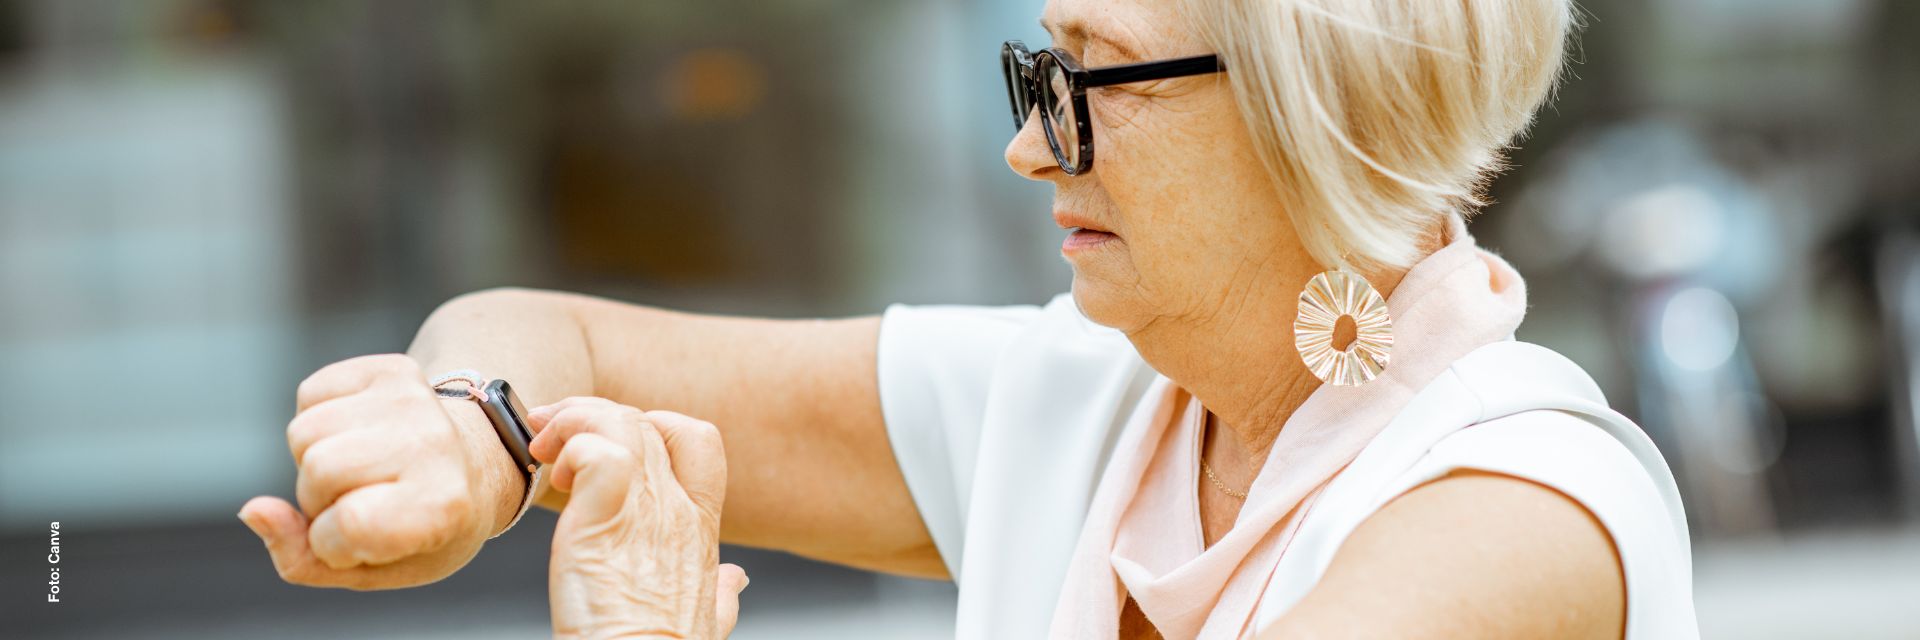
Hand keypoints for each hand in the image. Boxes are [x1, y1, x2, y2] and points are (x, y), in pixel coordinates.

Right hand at [238, 354, 518, 589]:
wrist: (473, 463)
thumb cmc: (419, 528)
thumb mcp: (375, 569)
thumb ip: (302, 560)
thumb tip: (253, 510)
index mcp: (443, 504)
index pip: (348, 525)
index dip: (333, 544)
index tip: (365, 542)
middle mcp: (433, 443)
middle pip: (318, 469)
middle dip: (320, 498)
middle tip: (363, 500)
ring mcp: (415, 399)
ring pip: (304, 432)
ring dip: (316, 458)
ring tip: (362, 468)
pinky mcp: (393, 368)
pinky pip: (310, 393)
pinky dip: (319, 419)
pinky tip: (359, 434)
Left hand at [530, 397, 745, 638]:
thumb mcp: (709, 617)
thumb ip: (724, 593)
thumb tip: (735, 580)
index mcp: (699, 525)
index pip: (696, 437)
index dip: (653, 423)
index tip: (613, 444)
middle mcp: (677, 508)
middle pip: (644, 419)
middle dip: (592, 414)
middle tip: (554, 435)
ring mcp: (645, 508)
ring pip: (620, 420)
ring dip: (574, 421)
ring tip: (546, 449)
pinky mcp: (604, 516)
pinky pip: (595, 448)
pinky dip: (570, 447)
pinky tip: (554, 476)